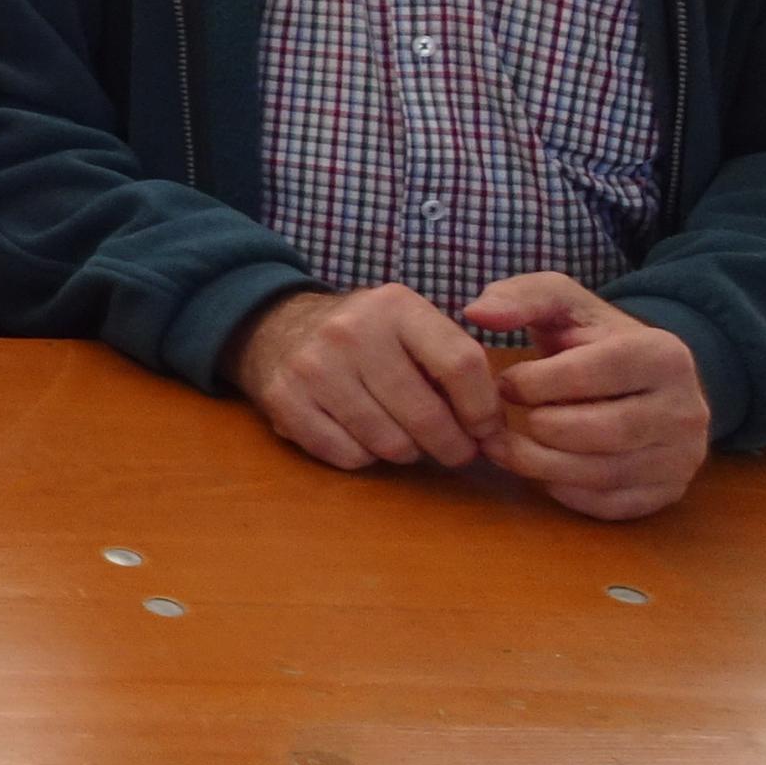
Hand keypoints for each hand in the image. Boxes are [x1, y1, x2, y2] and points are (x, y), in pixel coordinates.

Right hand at [230, 285, 503, 473]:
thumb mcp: (408, 324)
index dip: (483, 409)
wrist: (275, 326)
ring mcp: (313, 367)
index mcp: (395, 306)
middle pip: (426, 414)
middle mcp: (351, 331)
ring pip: (389, 443)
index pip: (461, 364)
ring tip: (407, 441)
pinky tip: (364, 438)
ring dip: (408, 453)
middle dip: (453, 446)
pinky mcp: (285, 400)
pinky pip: (348, 455)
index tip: (486, 430)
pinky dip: (365, 458)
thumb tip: (490, 426)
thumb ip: (452, 359)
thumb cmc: (363, 335)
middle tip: (456, 451)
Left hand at [466, 274, 713, 521]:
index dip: (537, 382)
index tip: (505, 382)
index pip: (595, 373)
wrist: (641, 381)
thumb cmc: (591, 340)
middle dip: (537, 429)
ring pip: (604, 473)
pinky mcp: (668, 491)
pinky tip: (540, 470)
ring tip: (503, 449)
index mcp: (664, 354)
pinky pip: (609, 505)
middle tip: (496, 426)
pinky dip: (564, 492)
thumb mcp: (562, 304)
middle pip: (601, 431)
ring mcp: (683, 456)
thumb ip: (520, 297)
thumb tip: (477, 312)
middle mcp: (686, 408)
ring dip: (539, 465)